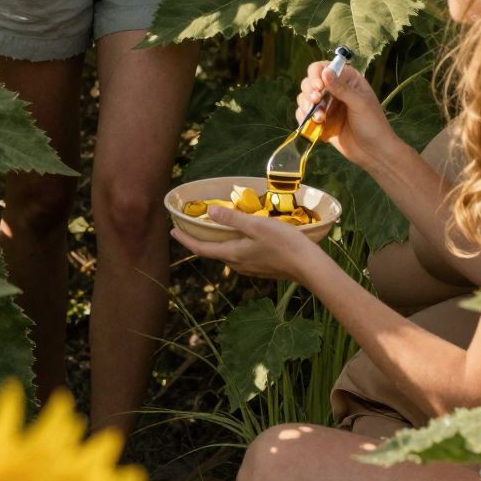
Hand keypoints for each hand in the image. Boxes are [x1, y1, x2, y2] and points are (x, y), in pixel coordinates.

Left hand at [170, 204, 315, 281]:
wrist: (309, 266)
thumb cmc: (283, 243)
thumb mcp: (256, 226)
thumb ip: (232, 219)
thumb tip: (209, 212)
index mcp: (233, 254)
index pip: (201, 248)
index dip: (185, 240)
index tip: (172, 231)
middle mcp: (238, 264)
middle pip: (212, 252)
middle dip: (199, 240)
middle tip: (190, 226)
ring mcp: (250, 268)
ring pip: (226, 254)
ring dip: (216, 242)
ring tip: (212, 229)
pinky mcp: (261, 268)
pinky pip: (239, 255)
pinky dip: (230, 244)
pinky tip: (238, 236)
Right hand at [294, 56, 395, 171]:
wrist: (374, 153)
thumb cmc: (373, 124)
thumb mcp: (360, 104)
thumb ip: (341, 88)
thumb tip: (325, 71)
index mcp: (347, 80)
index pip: (323, 68)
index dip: (316, 75)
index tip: (318, 88)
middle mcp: (334, 90)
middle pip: (309, 82)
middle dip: (309, 91)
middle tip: (315, 102)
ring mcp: (326, 106)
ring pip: (304, 98)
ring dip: (306, 105)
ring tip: (318, 118)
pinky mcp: (321, 121)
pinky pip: (304, 115)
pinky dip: (303, 118)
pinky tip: (313, 124)